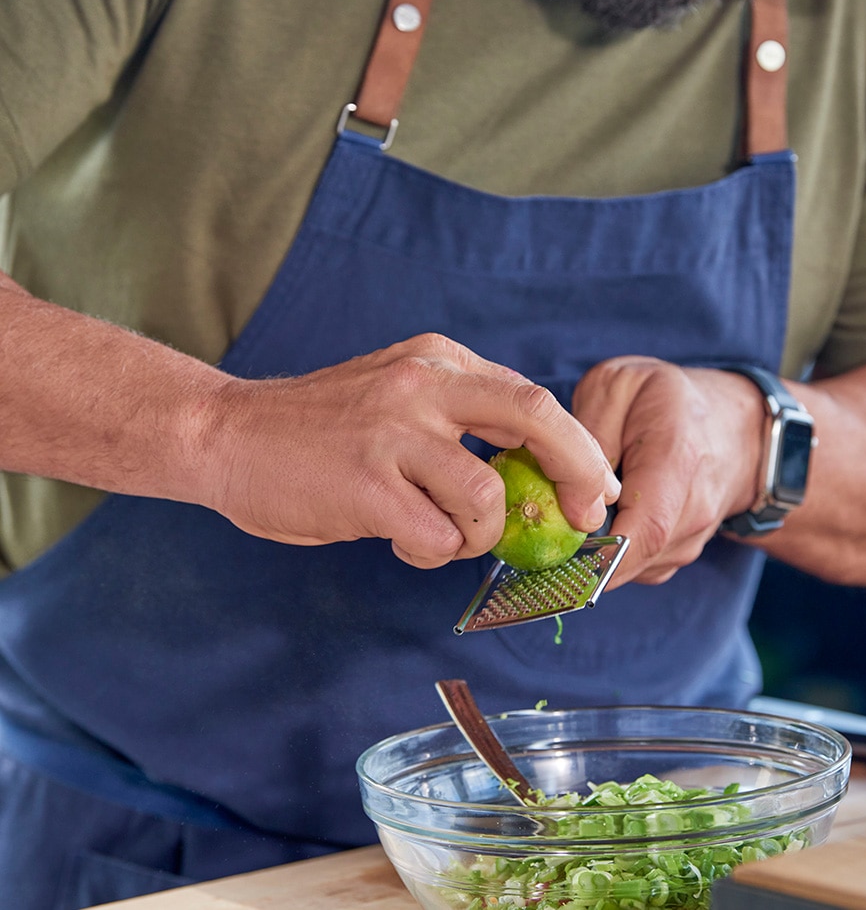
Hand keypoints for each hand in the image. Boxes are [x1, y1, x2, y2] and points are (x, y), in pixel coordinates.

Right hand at [197, 333, 619, 568]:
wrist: (227, 434)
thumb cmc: (318, 428)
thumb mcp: (395, 393)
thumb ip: (457, 416)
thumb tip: (531, 468)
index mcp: (435, 360)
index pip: (530, 398)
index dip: (575, 446)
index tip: (593, 486)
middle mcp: (421, 385)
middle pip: (535, 418)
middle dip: (577, 471)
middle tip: (585, 513)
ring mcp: (393, 433)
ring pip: (485, 497)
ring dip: (476, 533)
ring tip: (437, 531)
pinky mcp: (366, 484)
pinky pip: (436, 537)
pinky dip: (430, 550)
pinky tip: (397, 536)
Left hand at [572, 356, 763, 584]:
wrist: (734, 426)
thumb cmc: (669, 401)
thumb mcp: (619, 386)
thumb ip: (590, 430)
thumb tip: (566, 478)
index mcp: (677, 459)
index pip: (647, 529)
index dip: (604, 556)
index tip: (564, 560)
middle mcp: (695, 508)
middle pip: (635, 556)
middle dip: (586, 553)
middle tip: (551, 528)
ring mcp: (693, 537)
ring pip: (633, 567)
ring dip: (598, 551)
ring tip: (580, 511)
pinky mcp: (681, 553)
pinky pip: (638, 568)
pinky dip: (613, 554)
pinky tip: (603, 520)